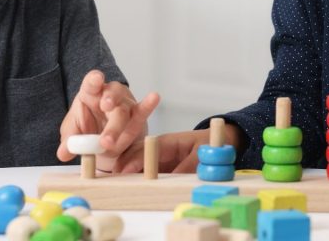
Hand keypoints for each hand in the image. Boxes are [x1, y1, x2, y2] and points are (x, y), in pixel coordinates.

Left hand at [56, 70, 159, 170]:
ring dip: (116, 127)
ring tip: (107, 142)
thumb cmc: (88, 129)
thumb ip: (69, 141)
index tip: (96, 78)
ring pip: (124, 112)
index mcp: (91, 92)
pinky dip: (148, 106)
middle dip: (109, 104)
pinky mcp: (136, 116)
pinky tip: (154, 97)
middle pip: (111, 97)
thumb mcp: (75, 134)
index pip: (92, 82)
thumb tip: (63, 153)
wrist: (103, 139)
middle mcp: (109, 95)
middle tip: (103, 112)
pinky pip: (142, 112)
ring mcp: (124, 104)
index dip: (94, 80)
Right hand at [113, 123, 244, 174]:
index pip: (146, 149)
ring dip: (125, 171)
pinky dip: (134, 177)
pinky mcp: (159, 166)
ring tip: (112, 183)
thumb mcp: (202, 152)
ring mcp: (158, 157)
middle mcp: (159, 149)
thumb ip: (189, 165)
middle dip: (123, 165)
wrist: (218, 141)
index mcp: (168, 141)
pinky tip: (125, 185)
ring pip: (137, 163)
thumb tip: (176, 177)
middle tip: (110, 178)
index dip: (134, 160)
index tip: (123, 170)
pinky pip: (144, 171)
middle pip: (136, 154)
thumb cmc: (209, 143)